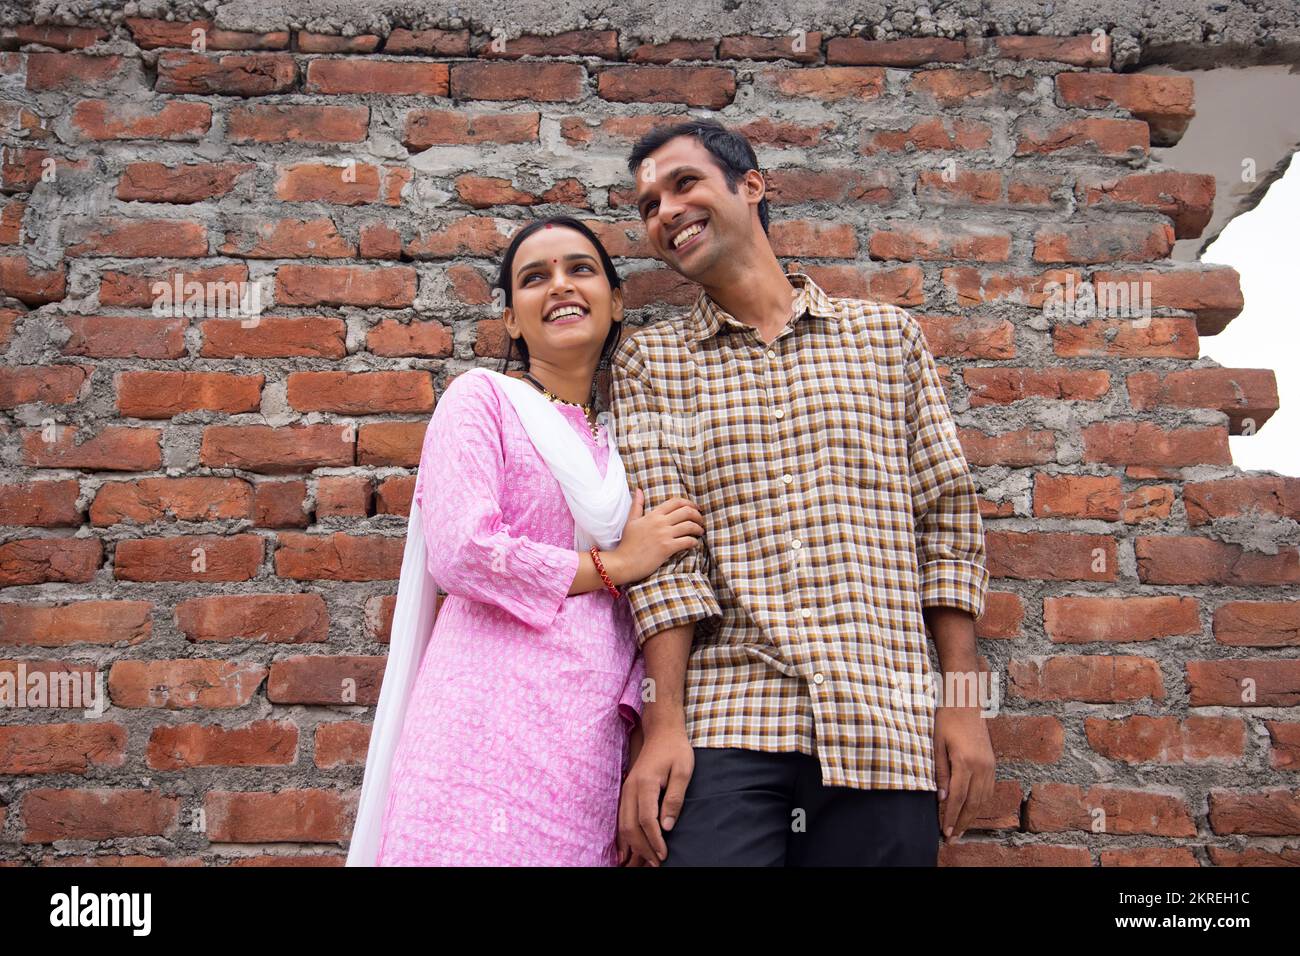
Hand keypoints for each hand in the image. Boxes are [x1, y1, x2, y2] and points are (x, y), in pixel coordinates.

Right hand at [609, 489, 703, 582]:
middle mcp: (660, 522)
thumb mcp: (631, 521)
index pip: (676, 502)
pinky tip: (694, 544)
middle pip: (686, 512)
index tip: (696, 508)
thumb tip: (639, 490)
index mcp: (653, 514)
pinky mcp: (667, 548)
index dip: (689, 503)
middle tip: (701, 521)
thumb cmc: (627, 543)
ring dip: (698, 529)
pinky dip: (694, 542)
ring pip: (689, 526)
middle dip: (698, 515)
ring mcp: (664, 535)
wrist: (623, 562)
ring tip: (700, 532)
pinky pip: (687, 541)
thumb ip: (637, 505)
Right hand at [617, 722, 693, 863]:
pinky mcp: (626, 792)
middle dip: (643, 849)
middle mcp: (630, 788)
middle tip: (657, 864)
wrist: (661, 731)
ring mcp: (626, 790)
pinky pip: (621, 819)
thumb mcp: (683, 771)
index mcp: (645, 783)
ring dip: (633, 846)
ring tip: (645, 862)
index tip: (665, 855)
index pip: (647, 820)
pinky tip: (628, 850)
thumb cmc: (675, 749)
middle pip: (630, 826)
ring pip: (623, 825)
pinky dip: (624, 837)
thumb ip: (675, 798)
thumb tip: (667, 826)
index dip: (655, 841)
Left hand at [933, 705, 995, 843]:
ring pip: (983, 799)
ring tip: (961, 829)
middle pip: (973, 804)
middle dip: (962, 823)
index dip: (951, 817)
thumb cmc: (946, 719)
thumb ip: (940, 772)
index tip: (945, 832)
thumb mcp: (936, 745)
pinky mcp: (992, 763)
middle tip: (952, 838)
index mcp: (965, 762)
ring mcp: (989, 765)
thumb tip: (943, 799)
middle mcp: (981, 767)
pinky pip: (989, 790)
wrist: (966, 702)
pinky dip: (981, 804)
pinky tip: (972, 810)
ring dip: (973, 816)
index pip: (958, 798)